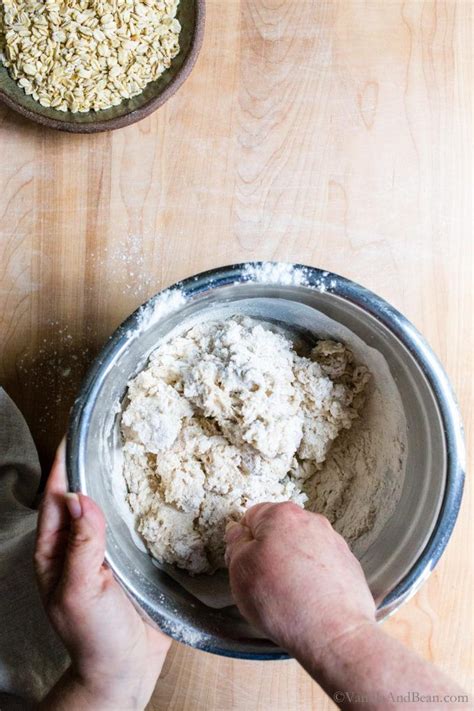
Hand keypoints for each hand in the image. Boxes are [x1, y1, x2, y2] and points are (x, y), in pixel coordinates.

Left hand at [34, 440, 170, 709]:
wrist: (126, 668)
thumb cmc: (94, 637)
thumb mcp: (79, 593)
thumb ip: (80, 547)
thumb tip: (80, 498)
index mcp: (55, 550)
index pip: (55, 496)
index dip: (64, 463)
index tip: (75, 432)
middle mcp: (78, 543)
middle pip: (82, 493)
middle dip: (92, 462)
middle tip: (110, 430)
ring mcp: (106, 548)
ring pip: (109, 503)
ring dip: (118, 478)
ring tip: (134, 449)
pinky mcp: (131, 555)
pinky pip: (134, 520)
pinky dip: (141, 500)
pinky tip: (156, 485)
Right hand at [225, 502, 375, 662]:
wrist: (333, 633)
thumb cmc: (282, 600)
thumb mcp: (240, 571)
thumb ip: (236, 544)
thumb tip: (238, 532)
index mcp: (282, 515)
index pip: (252, 517)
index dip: (243, 541)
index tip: (243, 562)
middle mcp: (311, 521)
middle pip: (278, 531)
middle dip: (268, 551)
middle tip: (262, 581)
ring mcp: (334, 542)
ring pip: (300, 548)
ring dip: (291, 564)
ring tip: (287, 595)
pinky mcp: (348, 564)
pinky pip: (320, 565)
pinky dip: (312, 577)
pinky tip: (307, 599)